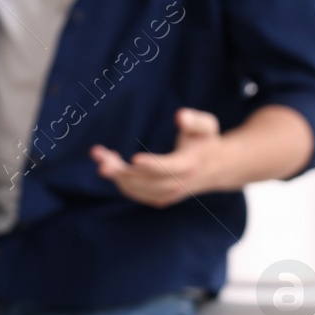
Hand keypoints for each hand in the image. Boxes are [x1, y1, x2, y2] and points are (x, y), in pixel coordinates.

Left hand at [90, 107, 226, 207]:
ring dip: (115, 173)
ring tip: (98, 154)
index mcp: (189, 165)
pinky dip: (120, 180)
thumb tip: (180, 116)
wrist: (217, 168)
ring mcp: (168, 194)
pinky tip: (109, 162)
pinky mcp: (159, 198)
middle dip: (120, 170)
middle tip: (99, 156)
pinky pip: (135, 193)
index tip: (134, 159)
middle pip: (145, 181)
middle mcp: (177, 184)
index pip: (168, 168)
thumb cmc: (206, 141)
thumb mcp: (207, 126)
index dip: (151, 165)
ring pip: (136, 188)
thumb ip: (194, 120)